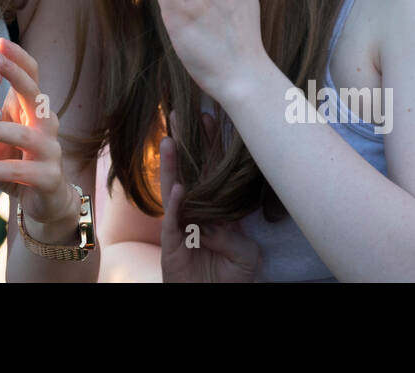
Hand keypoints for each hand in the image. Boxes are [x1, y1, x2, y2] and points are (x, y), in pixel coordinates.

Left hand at [0, 37, 78, 236]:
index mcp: (34, 109)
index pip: (32, 75)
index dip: (19, 57)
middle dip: (17, 77)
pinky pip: (18, 170)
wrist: (45, 202)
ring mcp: (50, 151)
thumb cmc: (15, 160)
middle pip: (36, 94)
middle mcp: (47, 124)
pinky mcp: (47, 178)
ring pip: (24, 135)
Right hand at [160, 115, 261, 282]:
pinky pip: (173, 222)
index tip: (208, 118)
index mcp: (213, 209)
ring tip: (169, 141)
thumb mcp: (246, 253)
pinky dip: (176, 205)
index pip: (210, 171)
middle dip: (184, 145)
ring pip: (174, 190)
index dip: (209, 146)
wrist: (213, 299)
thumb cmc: (232, 278)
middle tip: (178, 115)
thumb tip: (221, 219)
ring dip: (171, 166)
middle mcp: (194, 212)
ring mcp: (180, 227)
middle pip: (188, 172)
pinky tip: (178, 188)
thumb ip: (236, 232)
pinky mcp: (171, 245)